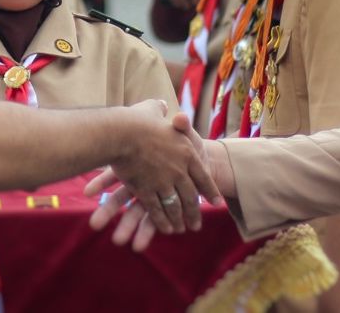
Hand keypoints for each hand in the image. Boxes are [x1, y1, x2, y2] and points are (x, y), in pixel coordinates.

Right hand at [99, 102, 221, 235]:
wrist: (122, 133)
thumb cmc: (137, 120)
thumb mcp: (155, 111)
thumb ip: (164, 114)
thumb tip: (167, 109)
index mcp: (187, 152)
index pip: (203, 176)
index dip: (210, 191)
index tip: (217, 203)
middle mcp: (179, 170)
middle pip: (191, 196)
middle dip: (194, 212)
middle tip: (197, 224)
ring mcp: (164, 183)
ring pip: (175, 207)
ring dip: (179, 220)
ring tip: (182, 229)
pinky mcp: (147, 191)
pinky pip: (157, 210)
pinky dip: (161, 222)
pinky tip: (165, 228)